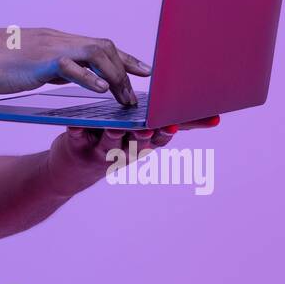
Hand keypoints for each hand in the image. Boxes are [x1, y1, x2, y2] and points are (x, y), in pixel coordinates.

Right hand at [0, 27, 149, 104]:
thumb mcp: (28, 66)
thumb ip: (50, 68)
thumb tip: (67, 75)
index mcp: (55, 42)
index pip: (97, 46)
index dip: (123, 58)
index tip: (142, 71)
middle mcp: (57, 40)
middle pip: (104, 47)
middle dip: (127, 67)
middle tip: (141, 91)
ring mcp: (49, 48)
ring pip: (95, 53)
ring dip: (115, 76)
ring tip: (124, 98)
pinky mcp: (39, 60)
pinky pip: (70, 66)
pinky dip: (89, 77)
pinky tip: (100, 91)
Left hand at [46, 114, 222, 196]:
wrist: (74, 168)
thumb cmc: (112, 142)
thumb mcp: (140, 133)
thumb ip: (163, 122)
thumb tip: (210, 115)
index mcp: (142, 144)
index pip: (162, 137)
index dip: (173, 131)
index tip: (179, 124)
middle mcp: (125, 151)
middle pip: (138, 144)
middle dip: (144, 135)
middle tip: (149, 127)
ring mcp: (101, 152)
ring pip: (110, 145)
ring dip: (114, 137)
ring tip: (116, 128)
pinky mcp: (77, 148)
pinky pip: (77, 139)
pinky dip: (77, 132)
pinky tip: (77, 125)